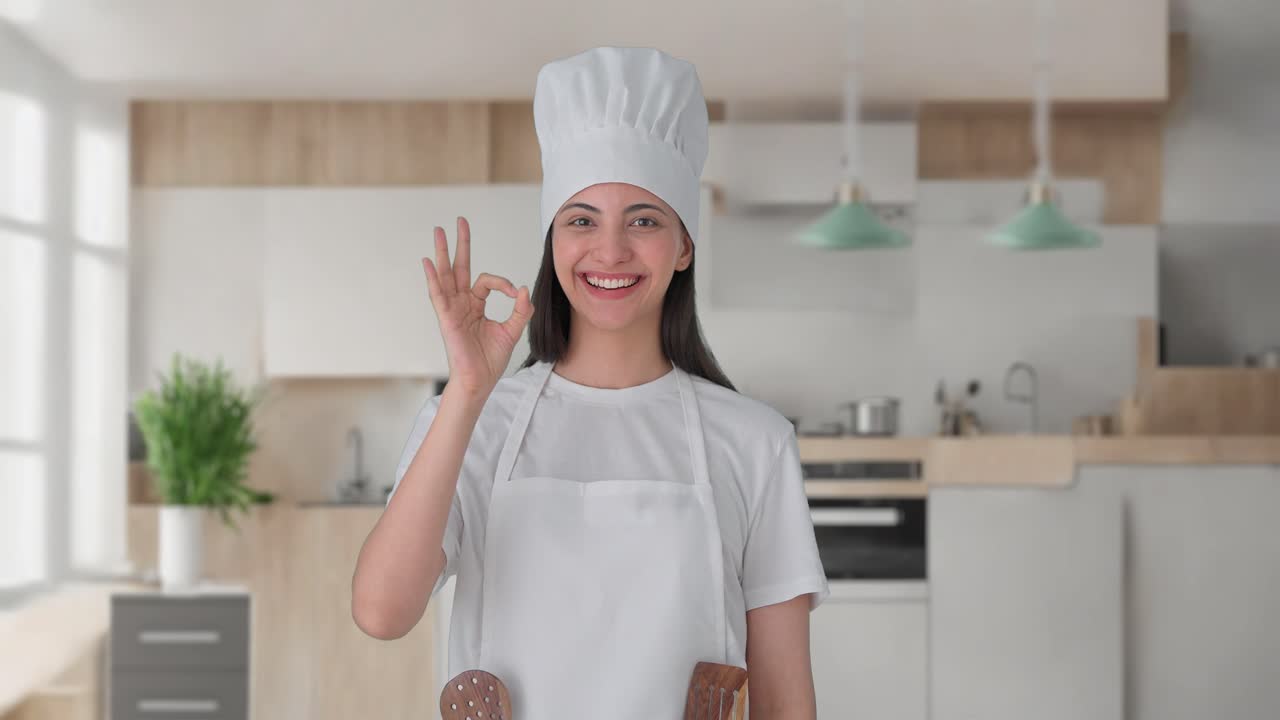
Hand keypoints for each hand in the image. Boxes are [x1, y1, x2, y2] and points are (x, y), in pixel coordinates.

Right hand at [421, 216, 533, 396]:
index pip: (486, 281)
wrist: (480, 381)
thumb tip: (524, 289)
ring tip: (438, 231)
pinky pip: (437, 295)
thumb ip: (520, 310)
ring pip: (446, 275)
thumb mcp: (511, 331)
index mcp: (475, 305)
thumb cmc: (491, 360)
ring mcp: (452, 309)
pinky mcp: (446, 318)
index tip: (517, 295)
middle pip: (459, 268)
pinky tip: (428, 261)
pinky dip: (432, 278)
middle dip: (460, 244)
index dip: (504, 284)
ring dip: (442, 252)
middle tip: (459, 221)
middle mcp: (461, 303)